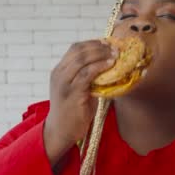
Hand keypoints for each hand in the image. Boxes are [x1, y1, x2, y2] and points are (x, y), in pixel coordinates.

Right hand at [43, 40, 116, 163]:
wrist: (61, 132)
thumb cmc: (73, 113)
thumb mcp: (78, 91)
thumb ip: (88, 78)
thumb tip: (108, 68)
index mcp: (59, 71)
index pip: (75, 48)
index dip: (92, 43)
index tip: (108, 43)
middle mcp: (59, 74)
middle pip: (78, 50)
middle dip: (98, 46)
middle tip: (114, 47)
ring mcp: (64, 83)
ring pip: (82, 59)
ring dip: (101, 54)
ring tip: (115, 54)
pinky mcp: (71, 93)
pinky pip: (86, 74)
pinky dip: (99, 66)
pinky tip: (110, 65)